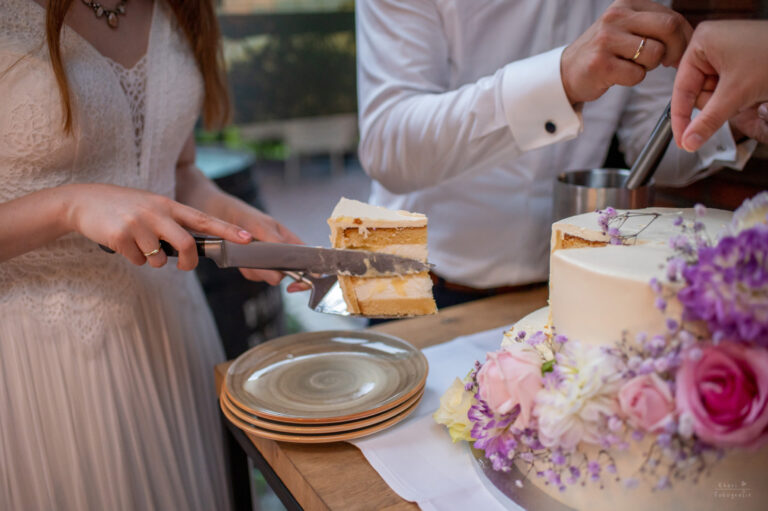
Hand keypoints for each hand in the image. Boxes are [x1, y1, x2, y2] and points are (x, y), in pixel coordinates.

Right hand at [65, 183, 252, 270]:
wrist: (84, 201)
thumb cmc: (125, 207)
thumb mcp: (153, 207)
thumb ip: (174, 223)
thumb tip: (194, 251)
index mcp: (169, 205)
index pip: (204, 220)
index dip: (227, 231)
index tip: (247, 239)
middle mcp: (157, 212)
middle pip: (188, 245)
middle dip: (189, 263)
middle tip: (183, 266)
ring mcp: (138, 224)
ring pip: (161, 260)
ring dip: (153, 261)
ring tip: (139, 245)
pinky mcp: (120, 236)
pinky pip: (138, 262)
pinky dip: (133, 259)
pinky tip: (122, 244)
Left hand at [207, 192, 307, 290]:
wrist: (217, 214)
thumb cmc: (244, 215)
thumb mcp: (261, 225)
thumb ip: (274, 242)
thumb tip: (285, 260)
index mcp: (291, 241)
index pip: (308, 262)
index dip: (306, 277)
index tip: (295, 286)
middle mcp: (282, 254)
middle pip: (285, 274)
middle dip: (269, 270)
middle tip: (255, 258)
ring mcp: (267, 262)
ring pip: (267, 277)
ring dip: (254, 268)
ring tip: (244, 250)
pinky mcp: (253, 267)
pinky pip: (253, 276)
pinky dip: (244, 268)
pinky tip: (238, 255)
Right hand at [562, 0, 691, 103]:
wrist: (567, 72)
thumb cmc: (605, 53)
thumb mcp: (626, 28)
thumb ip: (653, 26)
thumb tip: (690, 36)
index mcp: (626, 4)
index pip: (672, 16)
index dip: (684, 38)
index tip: (680, 52)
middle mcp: (616, 17)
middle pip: (669, 28)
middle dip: (676, 50)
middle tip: (669, 63)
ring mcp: (606, 39)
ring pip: (655, 54)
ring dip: (650, 67)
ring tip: (633, 66)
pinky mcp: (600, 64)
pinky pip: (637, 75)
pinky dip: (633, 79)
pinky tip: (619, 75)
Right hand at [671, 20, 767, 150]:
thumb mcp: (736, 93)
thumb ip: (708, 120)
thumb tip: (689, 141)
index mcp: (701, 42)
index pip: (681, 88)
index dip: (681, 118)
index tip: (682, 140)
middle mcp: (710, 44)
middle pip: (697, 90)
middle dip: (715, 103)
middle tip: (735, 100)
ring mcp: (724, 51)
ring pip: (712, 91)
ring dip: (728, 99)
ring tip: (748, 90)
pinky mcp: (737, 59)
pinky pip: (725, 86)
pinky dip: (736, 94)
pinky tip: (750, 88)